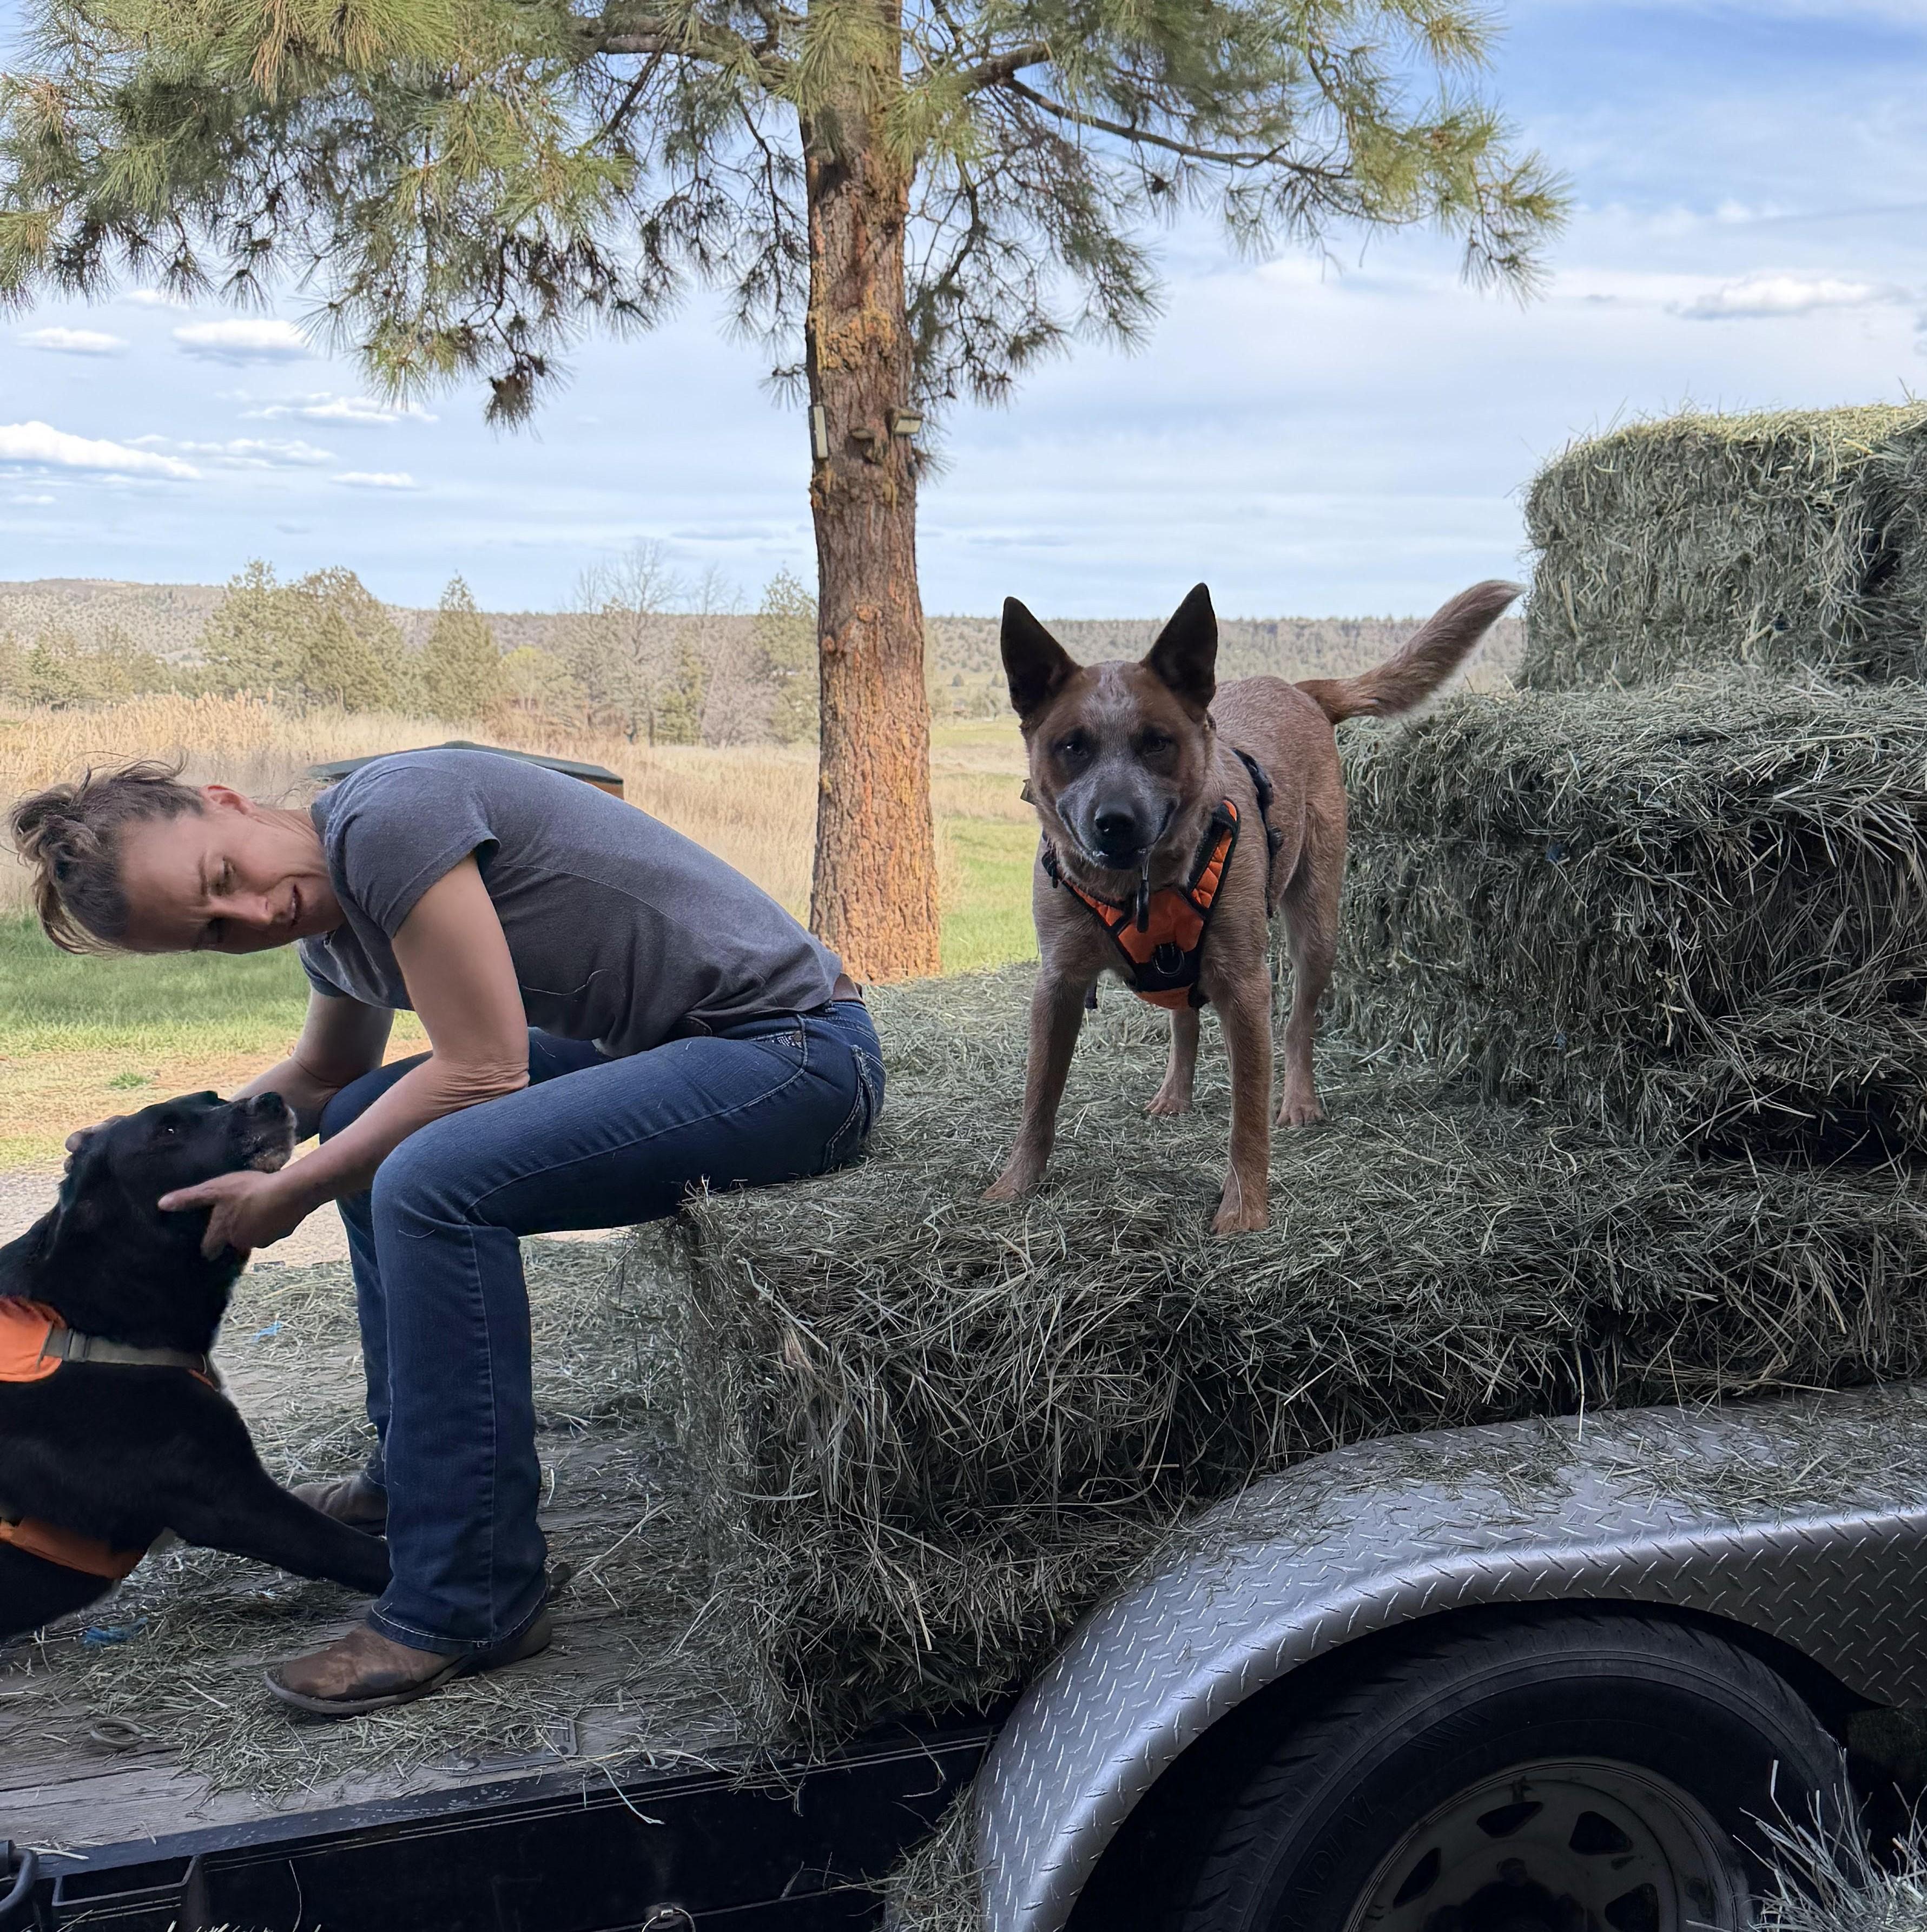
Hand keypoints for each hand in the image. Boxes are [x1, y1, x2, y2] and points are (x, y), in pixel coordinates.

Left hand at [159, 1168, 310, 1259]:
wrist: (291, 1192)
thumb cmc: (249, 1190)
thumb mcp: (216, 1189)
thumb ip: (190, 1198)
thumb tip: (161, 1205)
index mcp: (224, 1232)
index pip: (210, 1249)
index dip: (208, 1246)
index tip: (208, 1244)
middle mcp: (242, 1241)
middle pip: (234, 1243)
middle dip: (234, 1233)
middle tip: (237, 1215)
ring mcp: (264, 1240)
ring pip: (255, 1237)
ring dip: (254, 1227)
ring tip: (257, 1209)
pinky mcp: (283, 1234)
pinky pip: (274, 1231)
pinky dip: (273, 1223)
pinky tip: (275, 1208)